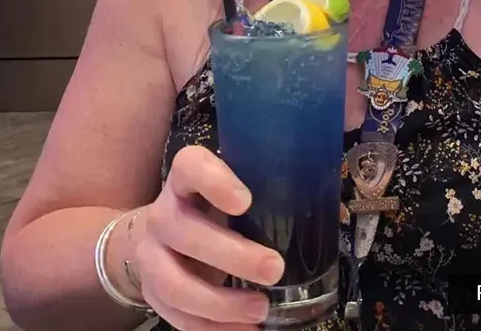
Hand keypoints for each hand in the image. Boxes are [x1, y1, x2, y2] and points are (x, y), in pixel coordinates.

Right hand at [130, 145, 283, 329]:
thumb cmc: (212, 204)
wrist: (158, 233)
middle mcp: (162, 212)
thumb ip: (268, 190)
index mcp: (185, 177)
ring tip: (262, 309)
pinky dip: (213, 329)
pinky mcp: (152, 293)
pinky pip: (177, 317)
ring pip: (175, 283)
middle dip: (232, 255)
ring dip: (221, 303)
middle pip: (185, 231)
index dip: (214, 182)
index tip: (245, 201)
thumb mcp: (233, 187)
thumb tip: (331, 211)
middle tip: (274, 269)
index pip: (190, 166)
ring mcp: (150, 255)